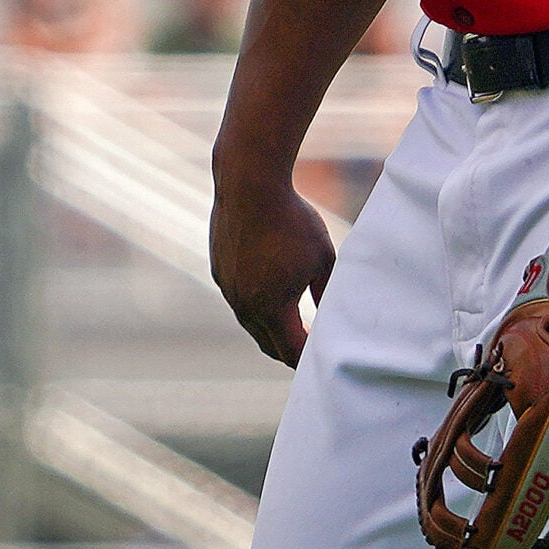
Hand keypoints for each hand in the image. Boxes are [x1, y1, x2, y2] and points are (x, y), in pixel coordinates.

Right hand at [210, 178, 335, 365]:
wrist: (250, 187)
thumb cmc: (293, 221)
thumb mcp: (323, 258)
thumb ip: (326, 292)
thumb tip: (328, 314)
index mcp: (271, 308)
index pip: (290, 350)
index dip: (307, 359)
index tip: (322, 361)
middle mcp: (244, 306)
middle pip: (268, 343)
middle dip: (288, 352)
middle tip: (307, 354)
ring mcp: (228, 289)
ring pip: (251, 323)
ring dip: (271, 329)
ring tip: (291, 329)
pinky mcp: (220, 271)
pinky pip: (239, 299)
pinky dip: (256, 306)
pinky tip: (271, 296)